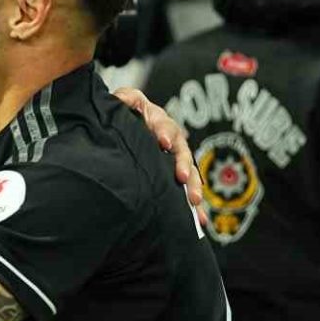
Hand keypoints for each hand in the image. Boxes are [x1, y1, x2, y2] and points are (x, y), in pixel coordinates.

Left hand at [113, 86, 205, 222]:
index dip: (165, 132)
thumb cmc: (128, 111)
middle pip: (182, 152)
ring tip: (195, 202)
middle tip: (183, 179)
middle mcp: (172, 140)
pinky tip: (200, 221)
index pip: (164, 125)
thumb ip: (125, 99)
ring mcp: (176, 159)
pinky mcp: (176, 176)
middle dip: (184, 166)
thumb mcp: (125, 100)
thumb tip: (119, 100)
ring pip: (189, 173)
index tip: (163, 142)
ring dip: (194, 187)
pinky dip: (194, 206)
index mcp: (159, 121)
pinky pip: (188, 191)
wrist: (130, 124)